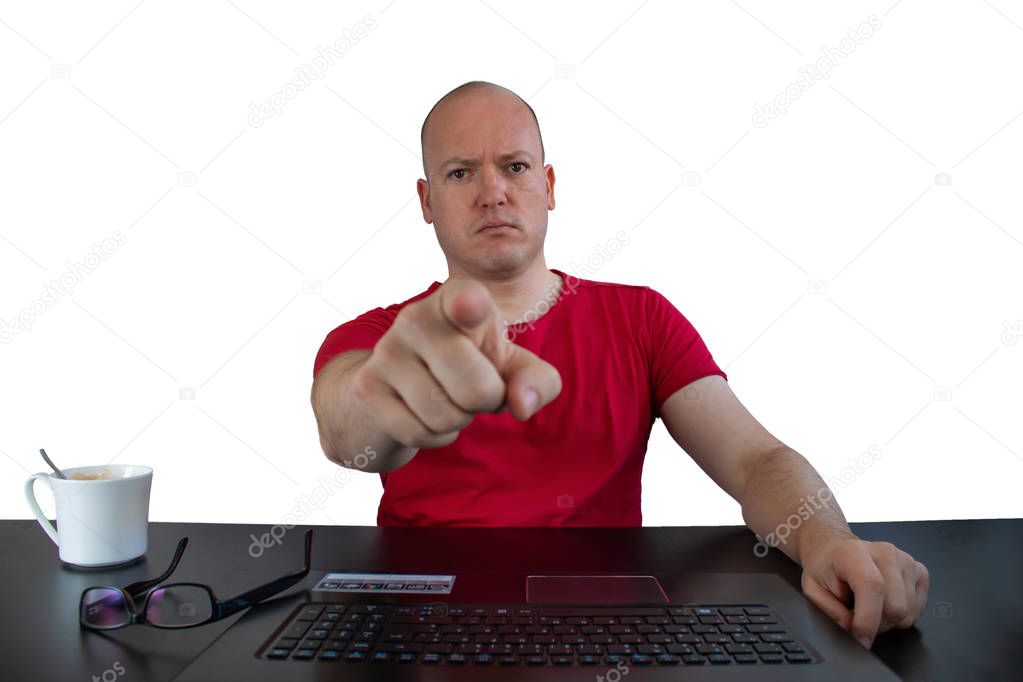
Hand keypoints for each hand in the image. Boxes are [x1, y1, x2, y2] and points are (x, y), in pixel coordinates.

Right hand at [351, 278, 562, 448]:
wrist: (394, 390)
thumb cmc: (467, 368)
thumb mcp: (510, 369)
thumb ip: (537, 381)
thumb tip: (522, 406)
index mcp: (459, 299)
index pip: (467, 300)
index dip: (470, 304)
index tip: (470, 304)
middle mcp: (417, 317)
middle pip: (476, 388)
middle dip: (486, 403)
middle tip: (474, 389)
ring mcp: (387, 351)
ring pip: (446, 415)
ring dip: (458, 420)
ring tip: (447, 399)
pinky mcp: (367, 387)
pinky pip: (419, 432)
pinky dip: (434, 436)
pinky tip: (425, 416)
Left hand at [800, 535, 928, 648]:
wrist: (835, 548)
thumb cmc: (826, 565)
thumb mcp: (812, 588)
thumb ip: (828, 609)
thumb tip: (850, 627)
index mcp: (855, 552)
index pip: (872, 587)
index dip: (868, 620)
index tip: (861, 639)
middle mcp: (885, 553)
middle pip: (895, 606)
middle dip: (876, 625)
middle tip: (858, 617)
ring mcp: (905, 561)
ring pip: (908, 612)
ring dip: (888, 621)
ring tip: (869, 606)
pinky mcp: (919, 571)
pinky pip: (918, 609)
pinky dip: (902, 615)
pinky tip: (885, 603)